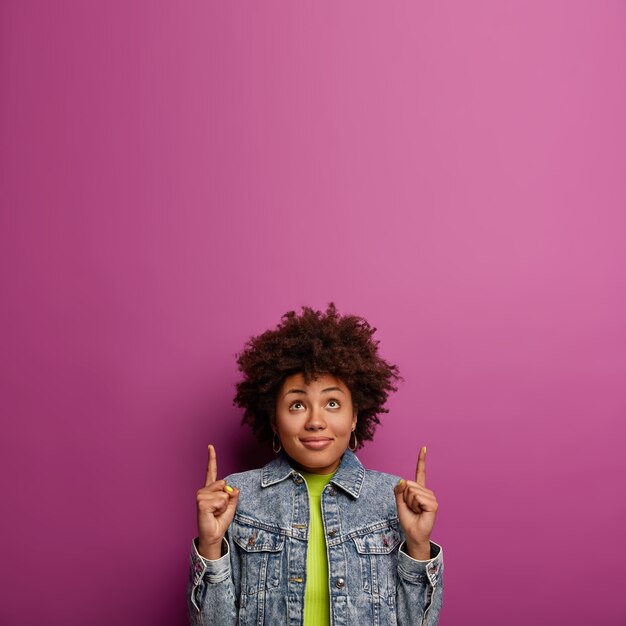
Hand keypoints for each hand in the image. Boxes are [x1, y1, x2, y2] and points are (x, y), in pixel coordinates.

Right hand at [196, 444, 238, 559]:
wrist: (214, 535)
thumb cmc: (220, 521)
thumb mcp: (231, 506)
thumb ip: (233, 496)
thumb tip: (234, 489)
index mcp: (210, 489)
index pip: (211, 471)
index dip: (211, 458)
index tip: (210, 446)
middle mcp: (204, 490)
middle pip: (223, 483)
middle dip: (227, 497)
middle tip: (219, 509)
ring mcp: (201, 495)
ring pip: (223, 493)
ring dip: (224, 505)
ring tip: (215, 512)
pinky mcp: (201, 502)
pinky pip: (220, 500)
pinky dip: (220, 508)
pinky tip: (212, 514)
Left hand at [394, 446, 438, 559]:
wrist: (413, 534)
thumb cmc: (408, 519)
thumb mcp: (399, 502)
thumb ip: (399, 490)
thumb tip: (403, 480)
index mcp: (419, 490)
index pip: (420, 472)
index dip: (421, 460)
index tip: (423, 447)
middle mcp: (427, 492)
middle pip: (409, 484)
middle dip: (405, 497)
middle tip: (411, 508)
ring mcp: (431, 497)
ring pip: (412, 491)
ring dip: (410, 503)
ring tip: (415, 511)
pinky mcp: (433, 504)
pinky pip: (418, 498)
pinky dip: (414, 506)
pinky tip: (420, 512)